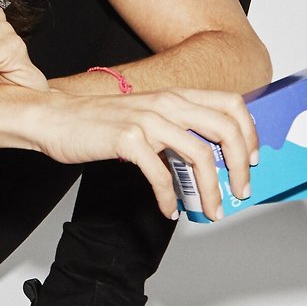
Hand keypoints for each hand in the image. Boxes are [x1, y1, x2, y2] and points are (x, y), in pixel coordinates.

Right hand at [33, 87, 258, 220]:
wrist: (55, 118)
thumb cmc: (98, 122)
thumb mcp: (146, 115)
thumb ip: (175, 127)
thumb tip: (205, 157)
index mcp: (175, 95)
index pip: (231, 105)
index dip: (249, 134)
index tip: (252, 160)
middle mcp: (167, 103)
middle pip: (225, 130)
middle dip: (240, 166)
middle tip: (239, 190)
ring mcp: (148, 120)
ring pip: (199, 157)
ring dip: (211, 190)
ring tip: (212, 210)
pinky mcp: (127, 140)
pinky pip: (161, 176)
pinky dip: (170, 199)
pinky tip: (169, 210)